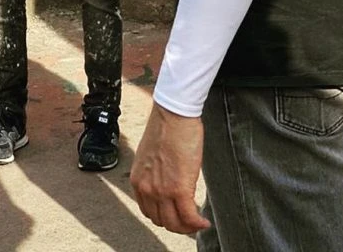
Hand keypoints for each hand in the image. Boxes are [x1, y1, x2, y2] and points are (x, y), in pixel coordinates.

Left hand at [130, 102, 209, 234]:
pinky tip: (204, 221)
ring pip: (175, 224)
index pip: (148, 212)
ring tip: (197, 221)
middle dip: (177, 224)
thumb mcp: (151, 155)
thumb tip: (167, 182)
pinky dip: (198, 224)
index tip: (176, 215)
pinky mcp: (179, 188)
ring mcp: (162, 190)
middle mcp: (147, 189)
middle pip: (161, 221)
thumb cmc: (166, 127)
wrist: (173, 114)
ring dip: (188, 227)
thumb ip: (154, 173)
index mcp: (138, 180)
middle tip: (190, 220)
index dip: (164, 217)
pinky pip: (189, 217)